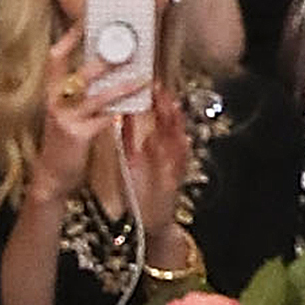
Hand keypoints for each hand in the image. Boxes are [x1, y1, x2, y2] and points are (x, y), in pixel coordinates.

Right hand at [27, 26, 151, 202]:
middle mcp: (55, 102)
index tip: (87, 20)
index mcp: (52, 92)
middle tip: (127, 47)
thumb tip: (103, 67)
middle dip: (103, 59)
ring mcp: (65, 118)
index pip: (56, 57)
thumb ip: (80, 91)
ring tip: (143, 77)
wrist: (52, 174)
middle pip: (78, 73)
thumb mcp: (66, 111)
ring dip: (122, 86)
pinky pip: (104, 119)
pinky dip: (121, 111)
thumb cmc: (64, 140)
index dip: (71, 38)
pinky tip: (136, 105)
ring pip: (96, 96)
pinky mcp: (77, 135)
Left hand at [121, 86, 193, 234]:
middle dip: (166, 107)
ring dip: (176, 125)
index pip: (155, 119)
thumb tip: (121, 114)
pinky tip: (183, 141)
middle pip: (168, 126)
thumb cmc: (142, 187)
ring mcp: (172, 167)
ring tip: (173, 108)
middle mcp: (165, 154)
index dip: (154, 102)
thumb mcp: (132, 159)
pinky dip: (182, 153)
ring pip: (176, 142)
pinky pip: (179, 166)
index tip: (150, 84)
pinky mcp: (174, 182)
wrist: (150, 220)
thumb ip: (130, 137)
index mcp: (154, 147)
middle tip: (161, 89)